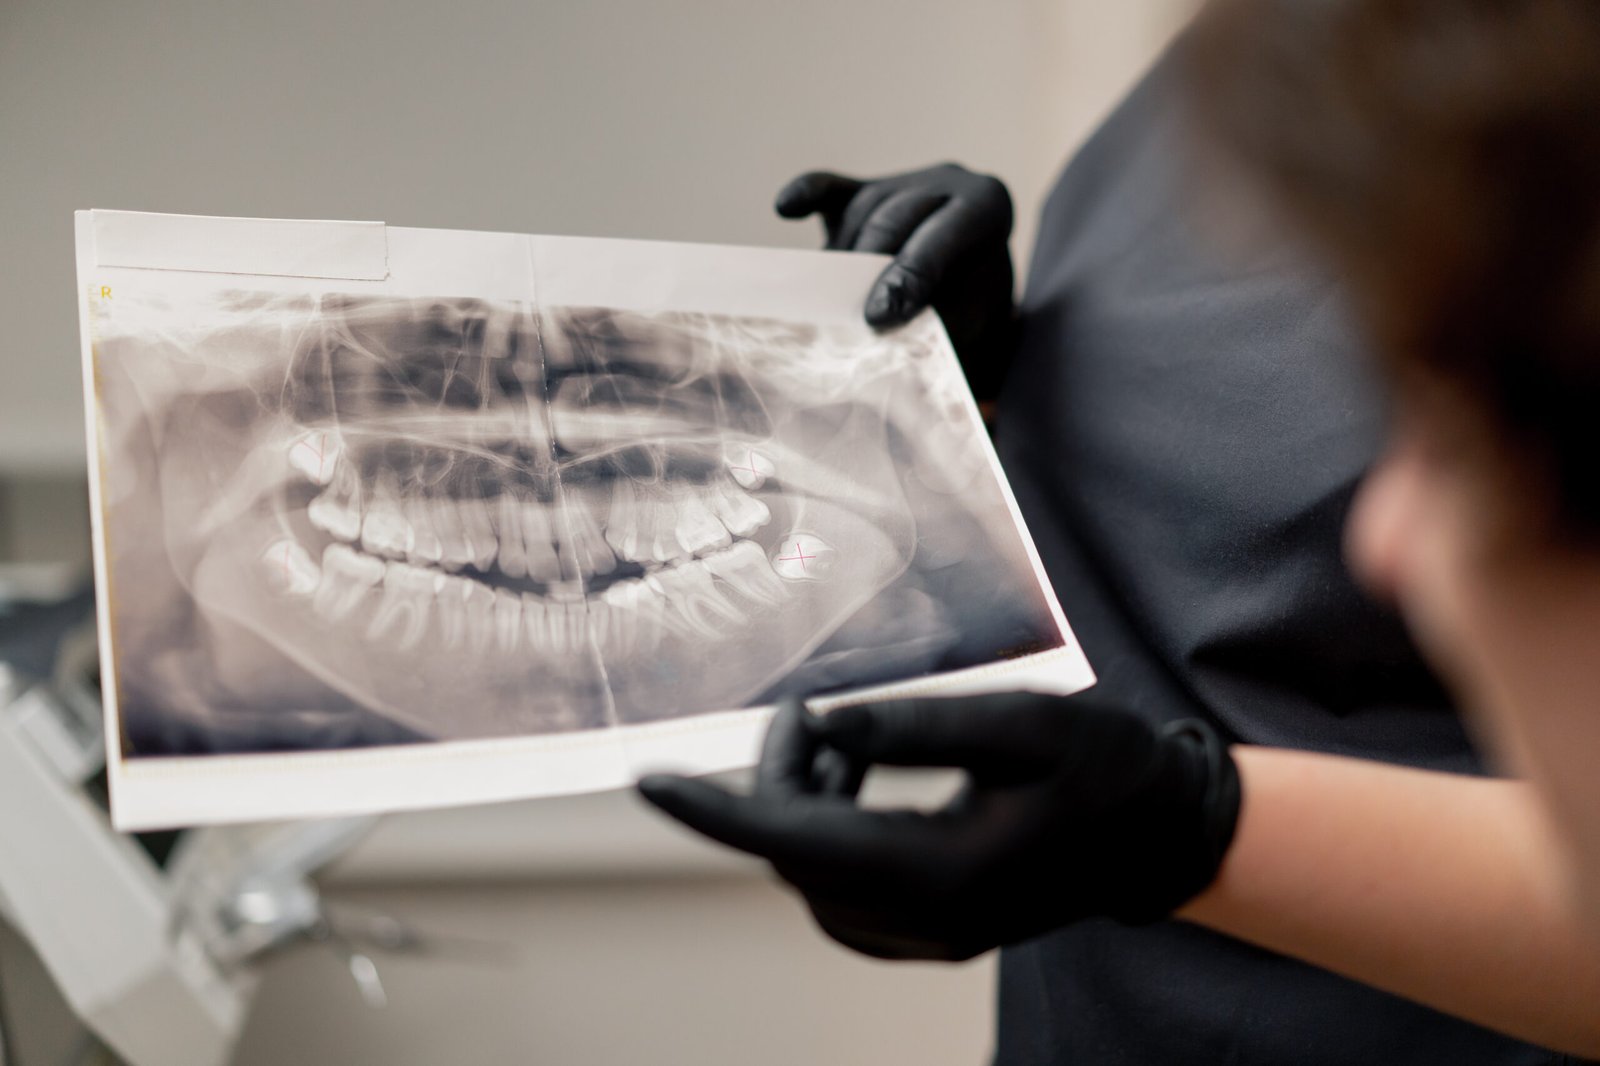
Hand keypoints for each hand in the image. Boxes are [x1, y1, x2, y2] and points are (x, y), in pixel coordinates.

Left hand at [638, 693, 1239, 960]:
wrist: (1167, 834)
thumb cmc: (1107, 770)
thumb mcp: (1022, 723)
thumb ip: (917, 724)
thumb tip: (824, 725)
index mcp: (940, 875)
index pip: (795, 844)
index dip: (716, 811)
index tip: (652, 781)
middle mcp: (927, 922)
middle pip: (797, 860)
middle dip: (775, 783)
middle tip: (804, 714)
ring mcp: (933, 935)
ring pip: (815, 881)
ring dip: (800, 810)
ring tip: (834, 742)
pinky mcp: (939, 927)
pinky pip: (846, 893)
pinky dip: (828, 836)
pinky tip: (854, 785)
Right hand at [775, 164, 1017, 397]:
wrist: (970, 302)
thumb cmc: (972, 314)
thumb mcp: (972, 320)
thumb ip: (937, 313)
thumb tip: (886, 313)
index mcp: (988, 205)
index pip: (942, 235)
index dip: (909, 278)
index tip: (879, 317)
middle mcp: (947, 180)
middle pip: (893, 219)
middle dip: (870, 269)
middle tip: (852, 315)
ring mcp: (902, 179)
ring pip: (860, 213)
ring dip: (845, 262)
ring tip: (838, 307)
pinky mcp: (861, 190)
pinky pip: (830, 188)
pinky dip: (807, 195)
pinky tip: (786, 208)